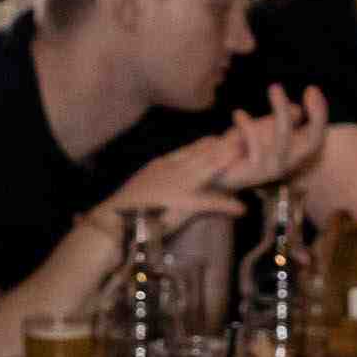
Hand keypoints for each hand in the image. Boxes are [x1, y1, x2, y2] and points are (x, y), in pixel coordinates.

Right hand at [87, 134, 245, 236]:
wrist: (110, 221)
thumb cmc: (123, 209)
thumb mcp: (142, 186)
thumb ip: (156, 179)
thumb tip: (162, 177)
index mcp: (161, 165)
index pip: (189, 150)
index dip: (207, 145)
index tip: (221, 138)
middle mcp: (171, 170)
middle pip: (203, 153)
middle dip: (224, 145)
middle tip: (245, 136)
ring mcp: (177, 184)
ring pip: (208, 168)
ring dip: (227, 161)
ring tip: (246, 154)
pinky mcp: (181, 203)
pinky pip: (208, 203)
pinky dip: (225, 205)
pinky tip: (241, 208)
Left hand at [208, 87, 329, 189]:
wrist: (214, 173)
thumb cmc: (240, 149)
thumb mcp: (263, 130)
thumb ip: (281, 121)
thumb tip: (297, 110)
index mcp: (292, 154)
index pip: (316, 137)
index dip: (320, 114)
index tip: (312, 89)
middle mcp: (287, 164)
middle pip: (312, 142)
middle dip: (313, 114)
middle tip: (289, 87)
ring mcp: (272, 170)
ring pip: (284, 140)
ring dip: (282, 111)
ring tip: (275, 87)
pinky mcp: (252, 172)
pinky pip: (256, 146)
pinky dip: (248, 126)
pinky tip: (238, 114)